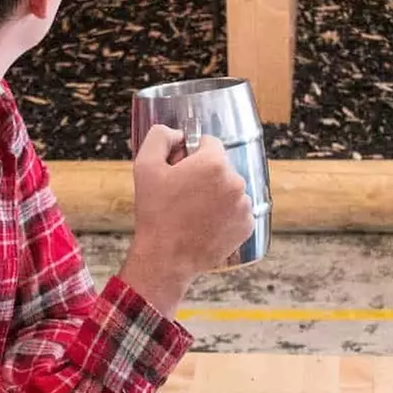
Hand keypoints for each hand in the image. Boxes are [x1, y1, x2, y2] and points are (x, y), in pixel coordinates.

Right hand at [121, 125, 254, 313]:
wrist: (165, 258)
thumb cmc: (155, 213)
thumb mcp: (145, 166)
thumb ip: (160, 136)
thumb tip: (177, 133)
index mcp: (214, 163)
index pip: (209, 144)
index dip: (191, 154)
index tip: (180, 170)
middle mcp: (235, 182)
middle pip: (220, 167)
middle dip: (204, 175)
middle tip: (183, 194)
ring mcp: (244, 206)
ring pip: (229, 188)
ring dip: (215, 194)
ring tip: (193, 212)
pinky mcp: (247, 226)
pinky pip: (236, 210)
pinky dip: (224, 214)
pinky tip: (204, 224)